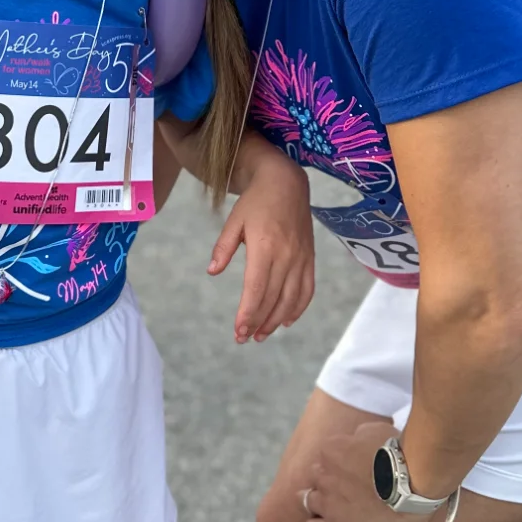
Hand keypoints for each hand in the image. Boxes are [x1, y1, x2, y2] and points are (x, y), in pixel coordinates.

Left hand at [209, 144, 314, 342]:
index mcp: (265, 247)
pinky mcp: (309, 259)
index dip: (248, 314)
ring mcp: (301, 259)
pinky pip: (307, 290)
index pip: (256, 290)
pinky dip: (298, 308)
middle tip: (244, 338)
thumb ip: (223, 247)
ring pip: (291, 299)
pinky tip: (286, 321)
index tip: (238, 331)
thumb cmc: (256, 202)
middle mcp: (286, 256)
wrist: (287, 183)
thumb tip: (212, 272)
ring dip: (276, 321)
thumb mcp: (234, 221)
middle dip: (258, 323)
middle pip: (272, 299)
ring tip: (261, 335)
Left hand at [303, 418, 433, 521]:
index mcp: (331, 450)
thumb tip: (354, 439)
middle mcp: (323, 476)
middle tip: (349, 492)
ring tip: (341, 511)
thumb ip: (358, 435)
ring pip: (309, 502)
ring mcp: (327, 503)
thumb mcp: (377, 431)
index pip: (324, 458)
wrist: (413, 489)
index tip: (350, 473)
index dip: (337, 466)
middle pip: (316, 480)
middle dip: (329, 484)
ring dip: (322, 505)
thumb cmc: (400, 456)